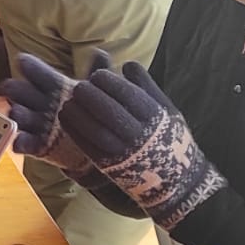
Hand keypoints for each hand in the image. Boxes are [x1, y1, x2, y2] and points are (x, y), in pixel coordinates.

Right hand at [0, 52, 107, 174]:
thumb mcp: (96, 90)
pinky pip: (26, 143)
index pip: (40, 74)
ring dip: (17, 115)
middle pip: (23, 93)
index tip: (22, 60)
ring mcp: (36, 125)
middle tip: (8, 86)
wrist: (96, 144)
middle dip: (15, 89)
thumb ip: (97, 71)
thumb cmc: (92, 112)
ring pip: (22, 117)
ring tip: (15, 113)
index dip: (31, 67)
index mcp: (53, 88)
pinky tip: (18, 143)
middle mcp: (40, 104)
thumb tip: (99, 51)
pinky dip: (21, 143)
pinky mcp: (36, 145)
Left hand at [59, 61, 225, 229]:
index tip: (97, 75)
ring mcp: (122, 152)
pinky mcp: (108, 166)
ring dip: (78, 111)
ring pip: (94, 128)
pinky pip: (87, 145)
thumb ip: (146, 86)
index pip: (127, 94)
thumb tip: (128, 64)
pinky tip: (67, 116)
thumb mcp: (167, 109)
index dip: (108, 82)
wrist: (177, 180)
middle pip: (108, 110)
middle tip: (79, 85)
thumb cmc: (169, 137)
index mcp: (154, 117)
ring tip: (70, 99)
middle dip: (90, 94)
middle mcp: (138, 134)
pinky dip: (74, 129)